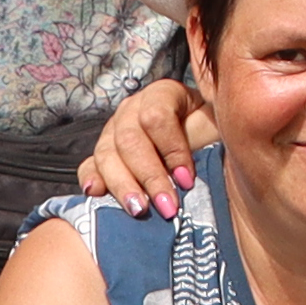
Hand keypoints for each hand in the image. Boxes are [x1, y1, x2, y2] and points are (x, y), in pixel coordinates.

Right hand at [79, 77, 215, 212]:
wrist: (200, 142)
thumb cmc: (211, 133)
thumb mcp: (216, 124)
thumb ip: (207, 131)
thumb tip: (199, 153)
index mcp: (162, 94)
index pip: (156, 116)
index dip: (171, 149)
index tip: (187, 180)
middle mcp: (132, 110)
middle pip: (129, 139)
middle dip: (149, 176)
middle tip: (167, 206)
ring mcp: (113, 131)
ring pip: (107, 154)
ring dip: (123, 185)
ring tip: (140, 210)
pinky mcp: (103, 154)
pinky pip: (89, 165)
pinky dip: (91, 179)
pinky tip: (96, 193)